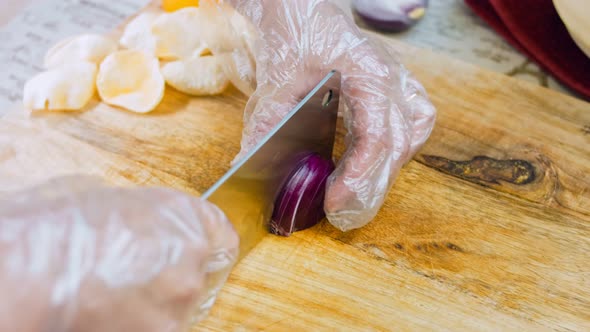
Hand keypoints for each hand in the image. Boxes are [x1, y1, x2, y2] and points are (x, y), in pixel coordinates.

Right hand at [0, 176, 238, 331]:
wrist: (30, 269)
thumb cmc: (60, 227)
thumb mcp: (114, 201)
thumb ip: (148, 217)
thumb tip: (148, 228)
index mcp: (188, 217)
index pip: (223, 237)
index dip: (206, 247)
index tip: (197, 255)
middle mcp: (195, 259)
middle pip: (202, 275)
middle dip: (175, 277)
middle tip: (137, 276)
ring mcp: (181, 303)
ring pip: (180, 308)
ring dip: (157, 307)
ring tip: (114, 298)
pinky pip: (160, 328)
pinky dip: (141, 325)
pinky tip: (109, 314)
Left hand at [226, 0, 436, 230]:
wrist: (303, 10)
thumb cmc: (294, 35)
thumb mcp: (277, 78)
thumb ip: (267, 122)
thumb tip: (248, 166)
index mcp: (367, 74)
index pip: (376, 137)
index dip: (359, 177)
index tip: (336, 203)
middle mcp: (391, 79)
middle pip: (397, 146)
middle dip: (371, 187)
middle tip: (343, 215)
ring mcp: (397, 82)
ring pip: (411, 136)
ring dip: (388, 169)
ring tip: (357, 189)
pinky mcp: (394, 88)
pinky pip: (414, 122)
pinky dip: (399, 149)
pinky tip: (377, 161)